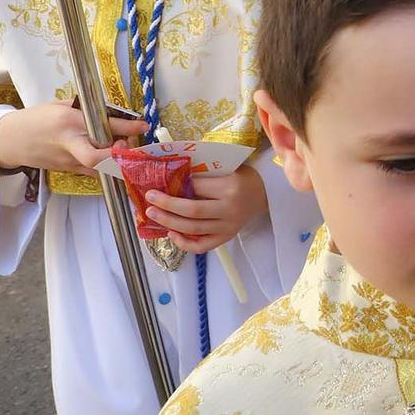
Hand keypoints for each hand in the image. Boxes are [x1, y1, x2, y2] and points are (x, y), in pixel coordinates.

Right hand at [0, 103, 149, 176]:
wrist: (9, 140)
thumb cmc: (35, 119)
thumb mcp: (60, 106)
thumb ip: (86, 110)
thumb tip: (115, 112)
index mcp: (68, 120)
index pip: (102, 124)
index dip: (127, 126)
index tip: (143, 125)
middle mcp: (68, 142)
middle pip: (97, 155)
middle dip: (118, 154)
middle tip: (129, 145)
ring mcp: (67, 160)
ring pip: (99, 166)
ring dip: (116, 160)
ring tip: (124, 149)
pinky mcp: (67, 170)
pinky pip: (93, 170)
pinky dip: (105, 165)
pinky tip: (111, 158)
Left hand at [143, 164, 269, 252]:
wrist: (265, 194)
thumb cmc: (243, 177)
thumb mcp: (227, 168)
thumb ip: (204, 174)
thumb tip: (171, 180)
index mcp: (230, 187)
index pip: (196, 187)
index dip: (175, 185)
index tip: (160, 182)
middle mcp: (229, 209)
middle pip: (191, 210)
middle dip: (166, 205)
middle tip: (149, 198)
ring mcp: (228, 226)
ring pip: (192, 229)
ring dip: (168, 222)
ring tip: (152, 214)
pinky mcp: (227, 237)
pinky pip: (202, 246)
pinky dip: (184, 243)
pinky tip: (172, 234)